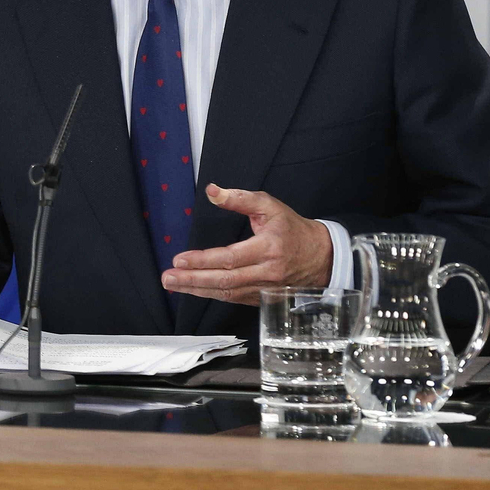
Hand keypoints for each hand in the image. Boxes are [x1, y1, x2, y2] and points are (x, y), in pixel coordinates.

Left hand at [161, 184, 333, 304]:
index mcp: (268, 248)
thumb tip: (211, 191)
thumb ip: (240, 198)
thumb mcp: (270, 206)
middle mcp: (267, 272)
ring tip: (173, 284)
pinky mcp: (264, 298)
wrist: (322, 256)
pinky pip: (235, 299)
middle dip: (193, 280)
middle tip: (167, 278)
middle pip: (225, 280)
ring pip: (228, 293)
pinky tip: (194, 290)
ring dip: (197, 290)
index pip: (230, 257)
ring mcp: (266, 289)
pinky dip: (212, 295)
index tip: (179, 260)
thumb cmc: (292, 228)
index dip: (203, 260)